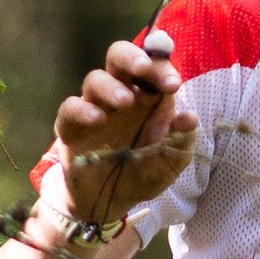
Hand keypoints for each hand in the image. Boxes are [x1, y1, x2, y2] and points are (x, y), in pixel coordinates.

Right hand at [50, 30, 196, 228]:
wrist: (111, 202)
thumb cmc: (143, 173)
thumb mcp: (170, 162)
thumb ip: (182, 140)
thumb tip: (189, 117)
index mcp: (148, 97)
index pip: (153, 66)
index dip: (162, 67)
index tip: (173, 85)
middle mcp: (120, 94)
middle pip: (119, 56)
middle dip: (131, 57)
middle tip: (143, 69)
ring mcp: (94, 107)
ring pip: (95, 79)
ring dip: (110, 86)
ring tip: (124, 101)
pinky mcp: (71, 126)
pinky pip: (70, 108)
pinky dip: (82, 110)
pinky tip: (97, 120)